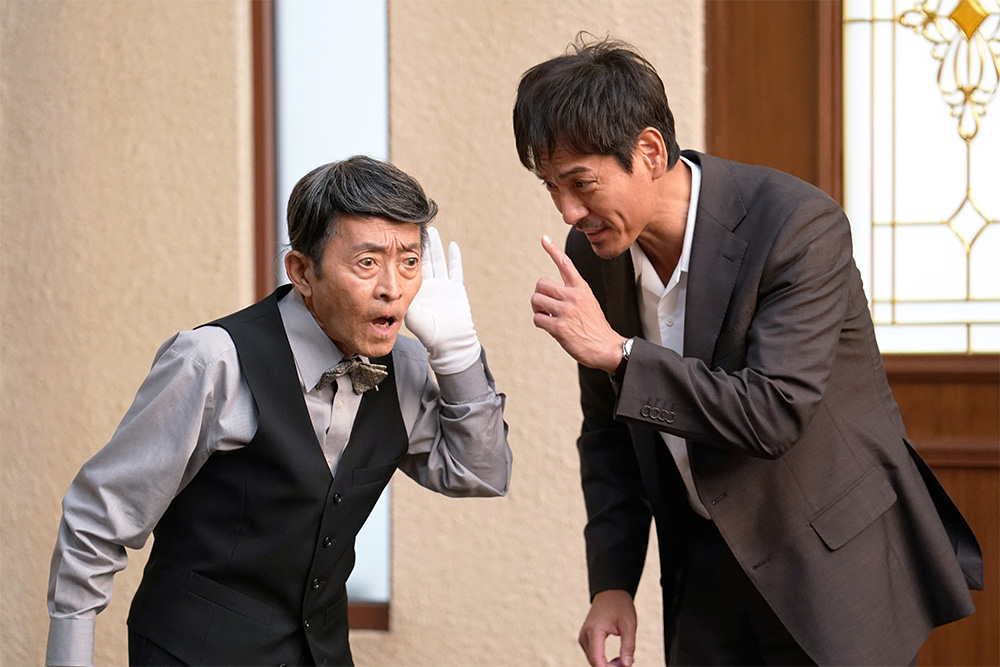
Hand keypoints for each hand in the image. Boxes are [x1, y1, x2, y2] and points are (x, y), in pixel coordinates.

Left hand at [404, 226, 480, 373]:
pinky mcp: (456, 288)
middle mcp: (430, 284)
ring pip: (439, 260)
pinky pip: (455, 269)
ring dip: (436, 246)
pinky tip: (452, 245)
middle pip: (425, 259)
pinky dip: (455, 257)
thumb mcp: (412, 314)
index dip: (405, 253)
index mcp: (417, 289)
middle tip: (414, 226)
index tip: (398, 237)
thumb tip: (393, 292)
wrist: (448, 342)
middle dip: (421, 244)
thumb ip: (404, 301)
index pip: (408, 266)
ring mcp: (444, 285)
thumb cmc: (428, 332)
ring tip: (432, 230)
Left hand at [532, 235, 623, 372]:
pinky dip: (540, 322)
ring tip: (547, 316)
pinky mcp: (560, 327)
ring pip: (536, 300)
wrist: (607, 347)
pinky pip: (537, 318)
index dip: (553, 250)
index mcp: (581, 288)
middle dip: (539, 295)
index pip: (566, 264)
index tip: (543, 238)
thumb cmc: (595, 327)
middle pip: (541, 284)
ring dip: (537, 309)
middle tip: (545, 306)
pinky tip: (550, 327)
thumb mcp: (588, 302)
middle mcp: (574, 296)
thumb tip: (548, 294)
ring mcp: (566, 311)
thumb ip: (571, 294)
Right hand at [579, 589, 637, 666]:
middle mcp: (585, 635)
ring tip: (623, 658)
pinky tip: (616, 657)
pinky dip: (603, 659)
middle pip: (594, 662)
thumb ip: (628, 646)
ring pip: (593, 660)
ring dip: (607, 664)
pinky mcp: (585, 638)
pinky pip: (593, 655)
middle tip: (627, 663)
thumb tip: (627, 665)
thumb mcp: (629, 624)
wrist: (610, 591)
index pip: (597, 660)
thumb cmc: (620, 605)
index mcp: (594, 631)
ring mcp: (583, 636)